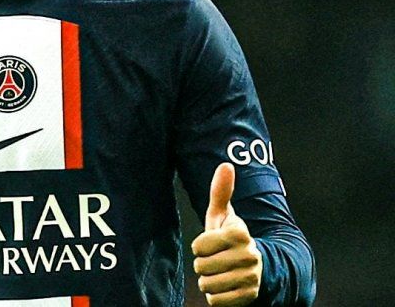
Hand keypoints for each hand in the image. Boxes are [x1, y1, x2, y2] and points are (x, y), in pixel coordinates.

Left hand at [191, 163, 262, 305]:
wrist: (259, 268)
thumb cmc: (231, 238)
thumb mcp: (224, 215)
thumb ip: (221, 191)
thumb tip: (226, 164)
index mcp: (240, 234)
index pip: (198, 246)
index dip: (200, 246)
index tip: (211, 243)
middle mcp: (249, 256)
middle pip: (201, 267)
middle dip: (203, 264)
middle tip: (217, 260)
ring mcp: (251, 278)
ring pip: (207, 285)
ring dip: (209, 281)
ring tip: (221, 273)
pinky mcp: (249, 297)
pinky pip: (215, 301)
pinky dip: (216, 296)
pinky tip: (226, 287)